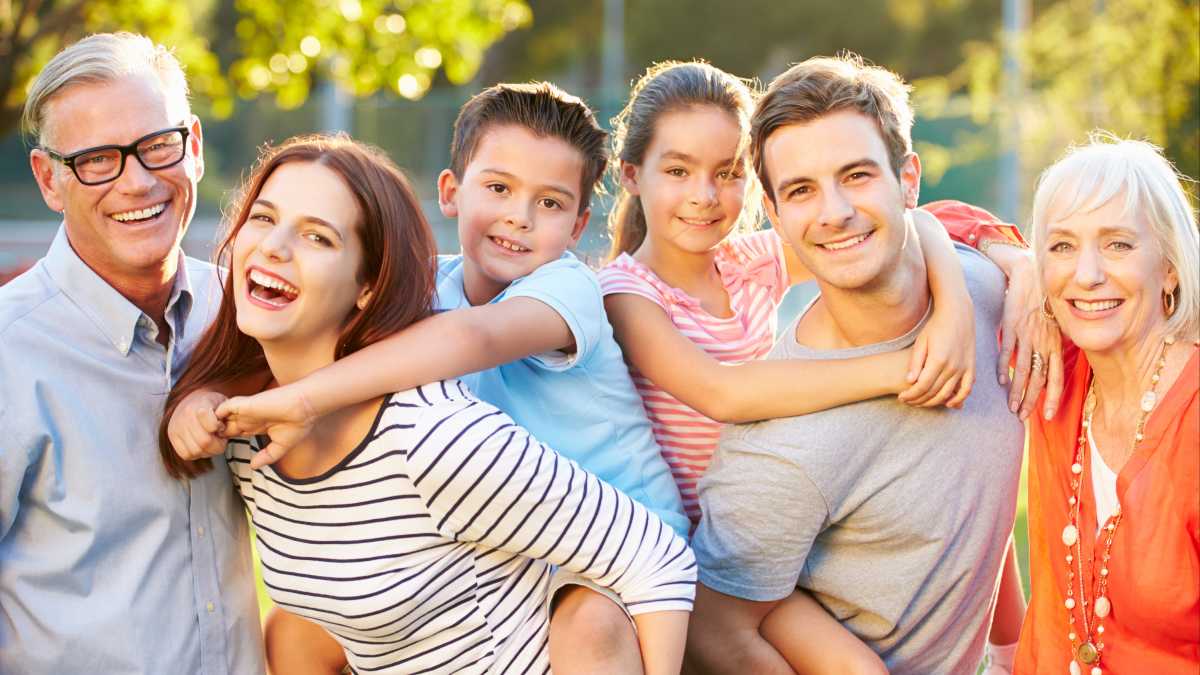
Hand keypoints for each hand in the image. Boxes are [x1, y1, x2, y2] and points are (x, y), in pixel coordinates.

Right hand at [169, 390, 228, 460]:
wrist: (191, 398)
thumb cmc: (210, 404)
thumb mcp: (222, 402)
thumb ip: (226, 414)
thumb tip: (222, 429)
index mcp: (200, 405)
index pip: (212, 426)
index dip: (220, 429)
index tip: (221, 425)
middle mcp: (185, 416)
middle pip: (205, 442)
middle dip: (217, 444)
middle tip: (219, 438)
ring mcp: (176, 427)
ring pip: (196, 451)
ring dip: (207, 451)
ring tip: (211, 442)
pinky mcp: (172, 436)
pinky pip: (186, 454)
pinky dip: (196, 454)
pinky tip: (201, 446)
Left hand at [216, 384, 316, 468]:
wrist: (305, 408)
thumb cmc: (299, 424)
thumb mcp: (281, 446)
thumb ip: (267, 455)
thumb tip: (253, 466)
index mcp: (255, 425)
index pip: (233, 431)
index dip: (223, 439)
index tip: (216, 450)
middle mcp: (248, 417)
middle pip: (222, 425)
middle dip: (213, 435)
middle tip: (205, 447)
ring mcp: (245, 411)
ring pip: (218, 416)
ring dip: (211, 426)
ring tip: (207, 440)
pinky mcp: (244, 405)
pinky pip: (221, 408)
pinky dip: (214, 416)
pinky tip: (213, 430)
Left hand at [899, 291, 975, 408]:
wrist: (957, 314)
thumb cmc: (935, 326)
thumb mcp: (921, 342)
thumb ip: (916, 362)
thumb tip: (910, 381)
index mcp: (938, 360)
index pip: (922, 386)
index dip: (910, 395)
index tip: (901, 397)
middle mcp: (953, 366)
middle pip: (934, 392)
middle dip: (919, 400)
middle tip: (908, 401)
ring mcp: (964, 368)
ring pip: (948, 393)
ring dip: (934, 402)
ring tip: (921, 402)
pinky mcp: (971, 367)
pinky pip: (967, 389)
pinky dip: (958, 399)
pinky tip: (948, 403)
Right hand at [997, 255, 1063, 420]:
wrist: (1031, 276)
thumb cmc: (1043, 300)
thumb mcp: (1053, 324)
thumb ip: (1051, 345)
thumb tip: (1047, 365)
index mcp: (1055, 343)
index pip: (1056, 377)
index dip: (1051, 398)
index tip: (1047, 416)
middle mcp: (1043, 343)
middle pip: (1039, 379)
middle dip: (1031, 401)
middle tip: (1023, 418)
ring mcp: (1027, 336)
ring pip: (1023, 370)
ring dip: (1017, 391)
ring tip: (1011, 407)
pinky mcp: (1012, 327)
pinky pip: (1008, 352)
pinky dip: (1004, 368)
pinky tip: (1001, 383)